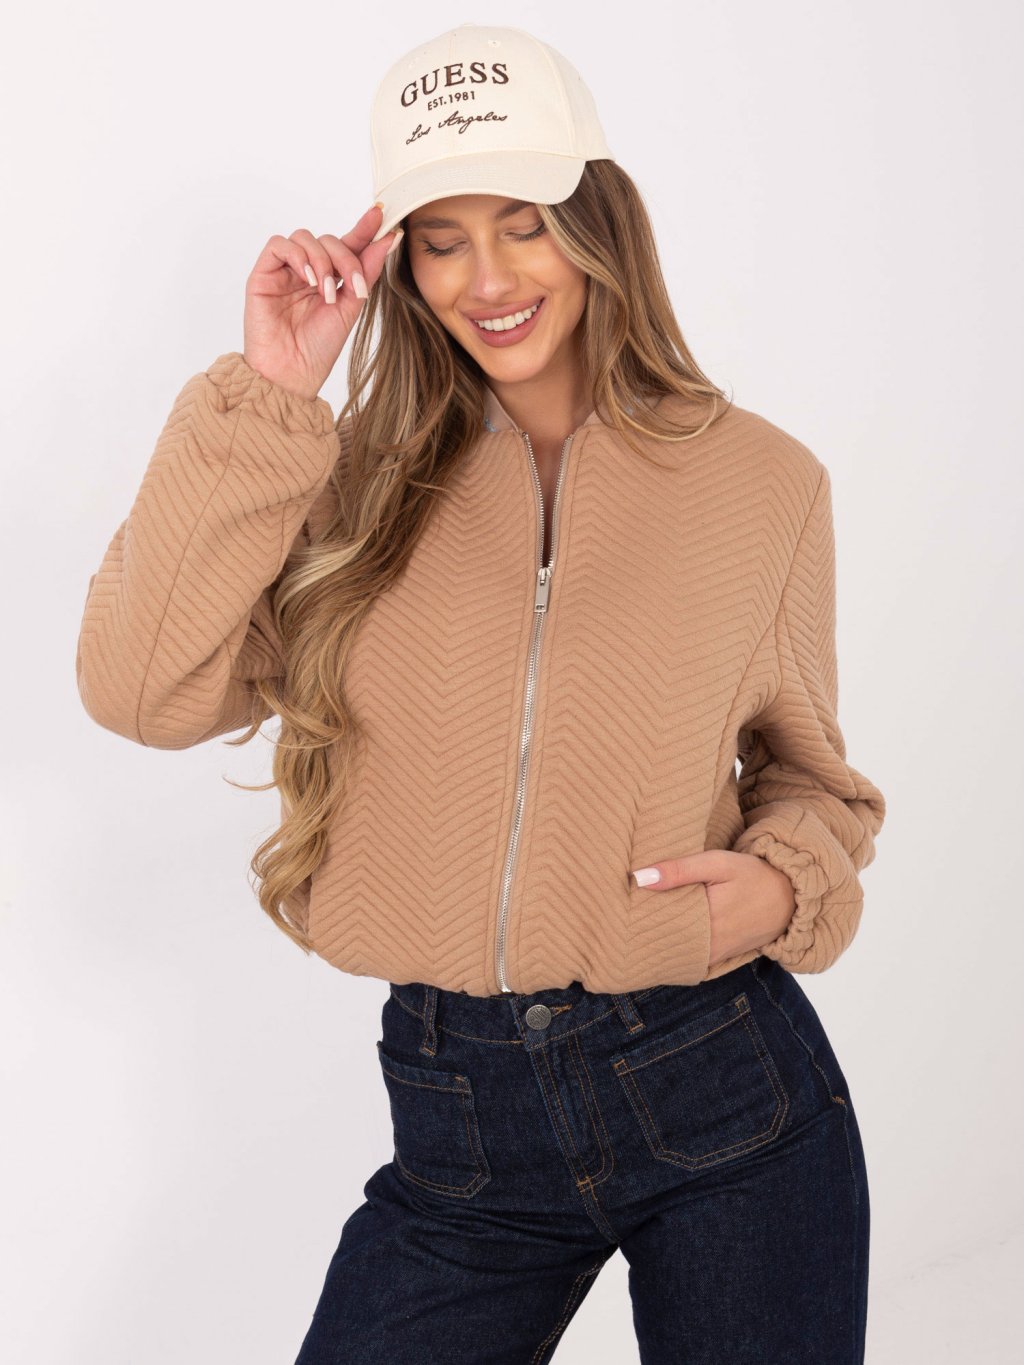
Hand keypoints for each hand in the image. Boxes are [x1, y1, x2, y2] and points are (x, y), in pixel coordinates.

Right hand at [242, 204, 402, 401]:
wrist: (292, 372)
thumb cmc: (319, 347)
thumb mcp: (352, 306)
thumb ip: (366, 271)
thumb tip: (388, 238)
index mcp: (330, 279)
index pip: (347, 245)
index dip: (363, 229)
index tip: (381, 215)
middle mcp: (307, 271)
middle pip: (329, 240)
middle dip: (345, 258)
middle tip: (353, 286)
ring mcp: (285, 271)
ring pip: (305, 238)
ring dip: (322, 260)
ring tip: (325, 292)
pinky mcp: (264, 273)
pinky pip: (279, 245)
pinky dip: (297, 256)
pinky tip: (308, 279)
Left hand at [630, 850, 796, 969]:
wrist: (790, 897)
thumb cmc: (753, 875)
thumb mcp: (717, 864)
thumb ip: (679, 870)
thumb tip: (639, 878)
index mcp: (705, 921)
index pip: (658, 928)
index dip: (635, 922)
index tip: (615, 914)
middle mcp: (709, 945)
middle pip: (664, 944)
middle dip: (642, 935)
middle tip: (617, 922)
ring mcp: (715, 955)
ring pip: (676, 954)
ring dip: (657, 944)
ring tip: (632, 930)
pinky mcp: (720, 957)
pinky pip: (690, 958)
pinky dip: (675, 950)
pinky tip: (659, 939)